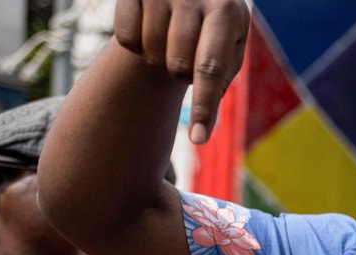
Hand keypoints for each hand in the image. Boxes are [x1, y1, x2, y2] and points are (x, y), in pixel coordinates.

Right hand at [112, 0, 250, 143]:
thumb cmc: (214, 26)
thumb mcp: (230, 45)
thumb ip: (221, 76)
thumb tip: (204, 120)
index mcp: (226, 10)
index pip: (210, 68)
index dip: (204, 107)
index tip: (198, 140)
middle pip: (178, 64)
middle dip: (182, 74)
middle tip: (188, 56)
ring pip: (150, 51)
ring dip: (159, 58)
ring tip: (171, 40)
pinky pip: (125, 36)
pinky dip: (136, 44)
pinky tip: (149, 28)